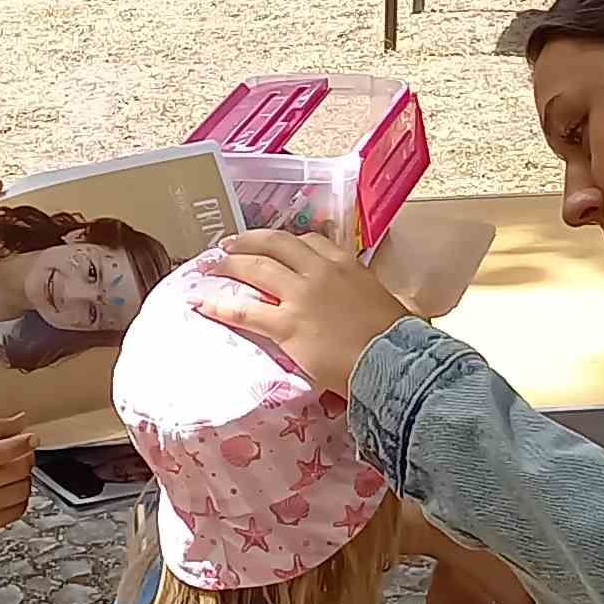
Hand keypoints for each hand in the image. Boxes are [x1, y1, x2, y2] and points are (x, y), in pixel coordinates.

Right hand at [0, 415, 35, 549]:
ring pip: (24, 487)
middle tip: (17, 453)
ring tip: (7, 472)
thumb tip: (20, 420)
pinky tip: (5, 489)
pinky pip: (20, 507)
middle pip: (21, 467)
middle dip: (25, 457)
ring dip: (23, 477)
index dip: (25, 441)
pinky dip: (19, 496)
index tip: (30, 437)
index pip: (7, 449)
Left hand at [201, 230, 408, 395]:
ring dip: (229, 266)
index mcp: (346, 264)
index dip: (285, 241)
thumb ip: (381, 299)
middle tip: (229, 247)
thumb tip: (399, 309)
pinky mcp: (286, 324)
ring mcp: (301, 296)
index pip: (308, 241)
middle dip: (247, 242)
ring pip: (255, 268)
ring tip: (211, 268)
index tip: (272, 246)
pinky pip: (245, 310)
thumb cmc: (398, 339)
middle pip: (274, 244)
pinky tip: (204, 303)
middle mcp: (320, 271)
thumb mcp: (393, 304)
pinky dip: (220, 305)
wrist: (394, 363)